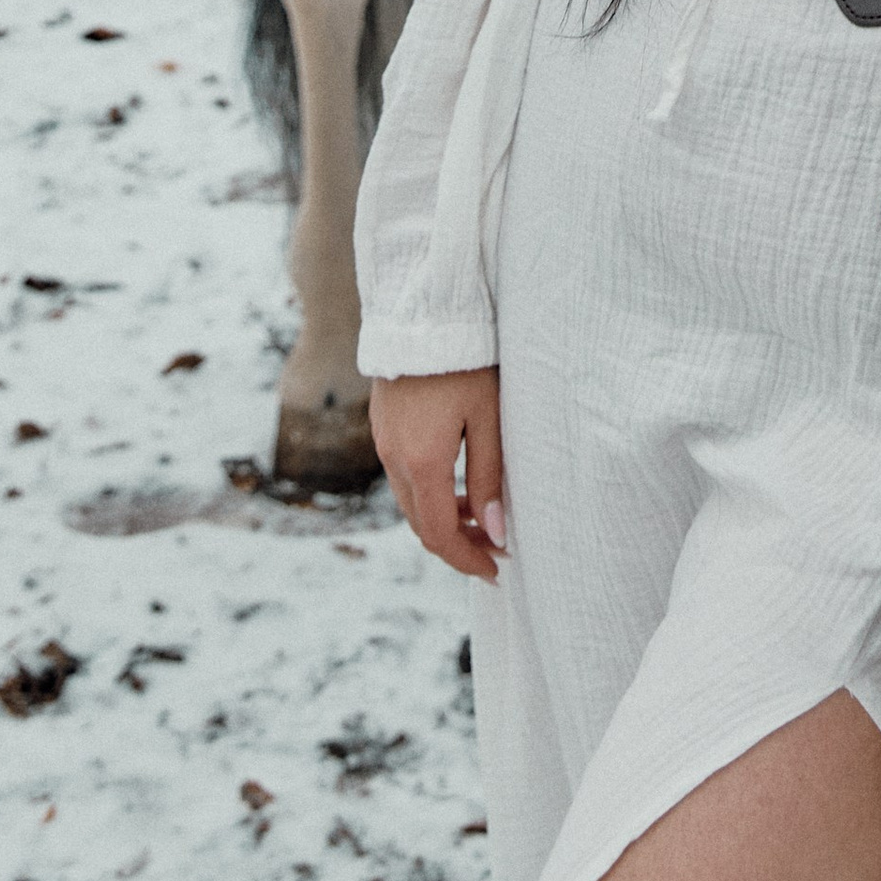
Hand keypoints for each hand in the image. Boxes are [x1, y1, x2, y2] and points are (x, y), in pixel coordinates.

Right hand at [371, 369, 505, 581]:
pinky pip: (404, 477)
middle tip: (496, 548)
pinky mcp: (383, 426)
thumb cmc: (466, 361)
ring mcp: (384, 442)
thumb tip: (496, 531)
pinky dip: (430, 494)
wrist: (423, 310)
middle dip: (458, 544)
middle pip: (421, 524)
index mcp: (421, 462)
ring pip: (411, 502)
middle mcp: (394, 459)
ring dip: (444, 519)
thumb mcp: (488, 419)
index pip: (439, 534)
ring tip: (483, 519)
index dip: (467, 559)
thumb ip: (490, 477)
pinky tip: (457, 485)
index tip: (496, 570)